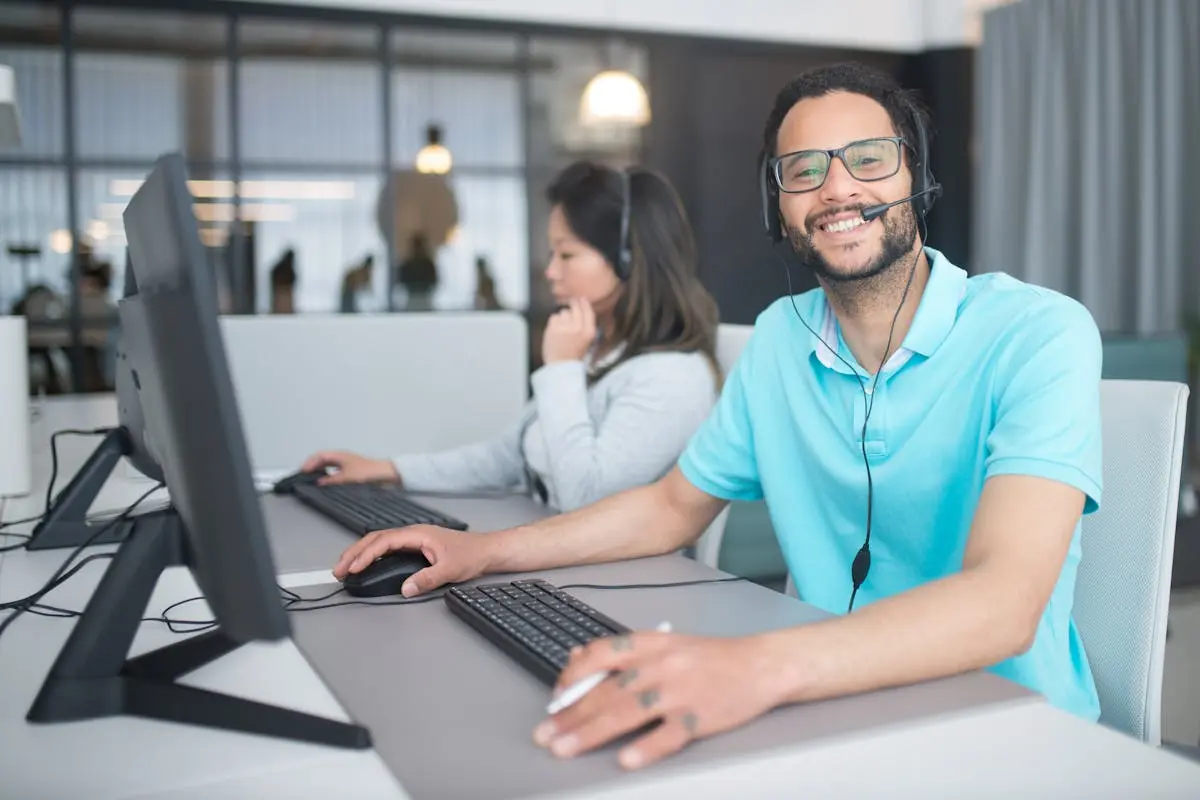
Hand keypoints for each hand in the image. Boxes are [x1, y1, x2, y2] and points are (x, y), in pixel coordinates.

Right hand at [301, 450, 397, 484]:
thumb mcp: (346, 478)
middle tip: (304, 474)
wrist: (386, 475)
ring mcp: (347, 464)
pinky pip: (334, 470)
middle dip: (312, 465)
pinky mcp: (351, 471)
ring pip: (328, 465)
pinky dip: (327, 474)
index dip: (309, 463)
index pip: (319, 456)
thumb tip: (320, 482)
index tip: (303, 471)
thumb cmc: (370, 472)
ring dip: (319, 470)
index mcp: (340, 455)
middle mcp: (343, 458)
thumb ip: (331, 480)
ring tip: (312, 478)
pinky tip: (327, 481)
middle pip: (322, 459)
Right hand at [331, 525, 490, 597]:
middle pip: (375, 539)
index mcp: (418, 534)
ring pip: (379, 542)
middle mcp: (413, 533)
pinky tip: (366, 564)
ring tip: (345, 568)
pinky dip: (372, 555)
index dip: (365, 554)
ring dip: (360, 553)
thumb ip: (427, 579)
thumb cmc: (472, 554)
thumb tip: (406, 588)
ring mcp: (413, 539)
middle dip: (354, 553)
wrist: (487, 550)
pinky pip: (387, 547)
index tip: (352, 568)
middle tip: (338, 570)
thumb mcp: (450, 569)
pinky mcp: (415, 546)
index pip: (384, 541)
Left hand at [533, 631, 785, 769]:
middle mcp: (661, 664)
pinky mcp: (700, 716)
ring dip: (592, 731)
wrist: (759, 664)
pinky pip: (669, 734)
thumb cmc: (708, 657)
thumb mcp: (664, 643)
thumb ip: (623, 652)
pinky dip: (646, 747)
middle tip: (545, 733)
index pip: (601, 654)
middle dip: (571, 714)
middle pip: (608, 690)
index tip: (554, 698)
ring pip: (628, 712)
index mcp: (650, 643)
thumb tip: (577, 656)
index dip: (572, 676)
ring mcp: (681, 691)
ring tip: (565, 747)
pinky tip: (625, 759)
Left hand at [542, 298, 596, 363]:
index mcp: (589, 331)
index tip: (581, 298)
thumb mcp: (586, 340)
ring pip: (563, 312)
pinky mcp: (554, 328)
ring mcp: (566, 327)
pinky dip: (553, 323)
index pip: (588, 310)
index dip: (584, 303)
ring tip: (562, 330)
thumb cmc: (573, 354)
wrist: (561, 366)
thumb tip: (582, 306)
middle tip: (568, 310)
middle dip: (572, 305)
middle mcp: (579, 328)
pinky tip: (555, 332)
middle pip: (575, 307)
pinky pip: (553, 317)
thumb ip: (585, 324)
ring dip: (562, 318)